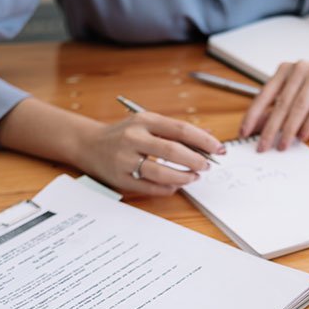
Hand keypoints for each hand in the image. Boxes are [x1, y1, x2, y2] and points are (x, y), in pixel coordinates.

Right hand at [79, 112, 224, 195]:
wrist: (89, 144)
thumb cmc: (124, 133)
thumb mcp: (148, 123)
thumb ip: (176, 129)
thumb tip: (208, 136)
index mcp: (144, 120)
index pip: (181, 129)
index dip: (204, 140)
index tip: (219, 149)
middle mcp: (134, 138)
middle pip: (173, 151)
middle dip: (196, 160)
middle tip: (207, 165)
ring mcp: (125, 160)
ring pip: (162, 172)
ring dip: (184, 177)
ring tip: (194, 176)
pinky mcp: (121, 179)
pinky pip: (151, 187)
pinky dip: (168, 188)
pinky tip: (177, 184)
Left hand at [238, 58, 308, 151]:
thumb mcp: (296, 96)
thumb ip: (277, 108)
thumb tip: (258, 128)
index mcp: (284, 71)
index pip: (264, 95)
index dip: (253, 115)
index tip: (244, 132)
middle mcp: (298, 69)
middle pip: (281, 103)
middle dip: (270, 128)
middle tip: (262, 146)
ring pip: (298, 106)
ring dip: (289, 130)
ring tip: (282, 146)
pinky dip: (308, 124)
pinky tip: (302, 137)